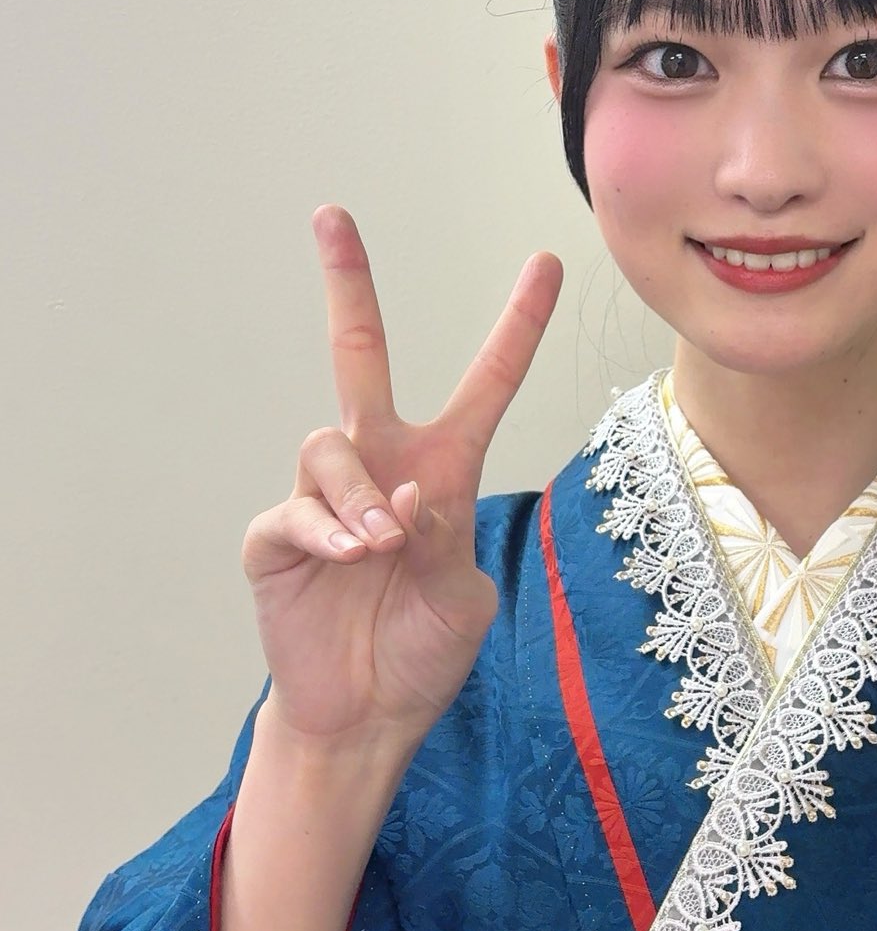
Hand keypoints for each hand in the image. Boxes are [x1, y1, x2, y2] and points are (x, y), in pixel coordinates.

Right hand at [240, 205, 561, 752]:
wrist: (367, 716)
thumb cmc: (423, 652)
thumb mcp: (466, 598)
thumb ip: (449, 541)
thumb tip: (408, 497)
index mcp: (442, 469)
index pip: (486, 384)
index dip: (518, 326)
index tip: (547, 264)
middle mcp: (380, 465)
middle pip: (358, 354)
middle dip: (347, 283)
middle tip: (332, 214)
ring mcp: (323, 496)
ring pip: (331, 444)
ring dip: (362, 495)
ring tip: (384, 550)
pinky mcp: (276, 537)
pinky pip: (296, 508)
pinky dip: (328, 529)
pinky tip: (354, 558)